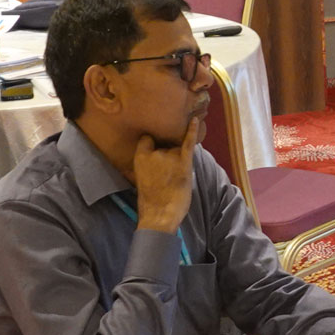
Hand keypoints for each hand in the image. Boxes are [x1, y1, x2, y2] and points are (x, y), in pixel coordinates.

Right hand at [132, 115, 202, 231]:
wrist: (159, 215)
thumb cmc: (150, 200)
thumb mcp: (139, 178)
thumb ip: (146, 164)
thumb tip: (154, 156)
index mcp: (139, 157)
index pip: (147, 139)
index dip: (153, 142)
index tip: (156, 144)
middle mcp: (154, 153)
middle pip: (164, 143)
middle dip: (167, 150)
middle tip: (169, 167)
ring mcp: (169, 157)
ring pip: (176, 147)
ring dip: (178, 154)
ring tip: (177, 171)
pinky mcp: (183, 163)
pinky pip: (188, 142)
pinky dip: (192, 131)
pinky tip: (196, 120)